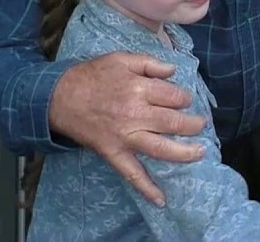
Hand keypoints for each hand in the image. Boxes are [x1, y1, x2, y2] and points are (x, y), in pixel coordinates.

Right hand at [49, 53, 206, 205]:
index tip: (186, 100)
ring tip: (200, 152)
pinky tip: (162, 200)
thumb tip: (173, 70)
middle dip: (193, 125)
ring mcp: (125, 137)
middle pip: (174, 123)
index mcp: (138, 88)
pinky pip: (132, 174)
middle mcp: (135, 114)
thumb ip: (149, 63)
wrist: (59, 97)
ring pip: (161, 149)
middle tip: (200, 125)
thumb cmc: (91, 76)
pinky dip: (147, 188)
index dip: (185, 98)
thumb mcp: (120, 58)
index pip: (174, 96)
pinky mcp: (113, 153)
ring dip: (185, 153)